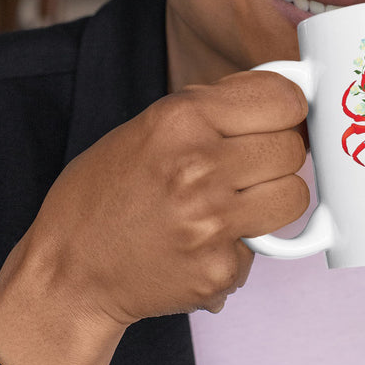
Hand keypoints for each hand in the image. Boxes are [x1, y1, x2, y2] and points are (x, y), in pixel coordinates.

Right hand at [0, 69, 308, 364]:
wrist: (69, 270)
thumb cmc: (105, 193)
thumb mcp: (150, 126)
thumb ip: (213, 108)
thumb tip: (280, 94)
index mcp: (181, 120)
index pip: (283, 98)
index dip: (287, 107)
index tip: (281, 116)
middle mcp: (199, 167)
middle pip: (293, 147)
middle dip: (278, 153)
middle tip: (251, 164)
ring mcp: (211, 222)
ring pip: (294, 196)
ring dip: (274, 197)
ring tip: (237, 200)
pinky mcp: (218, 269)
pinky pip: (266, 246)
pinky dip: (244, 244)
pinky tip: (207, 241)